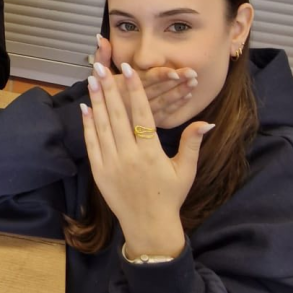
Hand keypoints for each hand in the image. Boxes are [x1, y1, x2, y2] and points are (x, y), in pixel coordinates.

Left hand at [81, 60, 213, 259]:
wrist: (149, 225)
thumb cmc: (170, 196)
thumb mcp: (186, 170)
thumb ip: (192, 143)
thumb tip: (207, 122)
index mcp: (151, 153)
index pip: (141, 113)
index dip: (134, 90)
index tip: (128, 69)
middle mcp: (129, 156)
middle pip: (117, 115)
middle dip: (109, 89)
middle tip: (101, 67)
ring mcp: (111, 164)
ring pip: (102, 126)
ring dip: (96, 102)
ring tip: (92, 80)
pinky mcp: (99, 172)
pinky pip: (91, 144)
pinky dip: (88, 125)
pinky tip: (85, 108)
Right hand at [93, 34, 196, 123]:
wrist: (99, 125)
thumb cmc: (99, 96)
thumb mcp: (98, 75)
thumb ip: (102, 56)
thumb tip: (100, 37)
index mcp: (121, 88)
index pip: (144, 80)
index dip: (159, 76)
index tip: (175, 72)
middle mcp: (131, 103)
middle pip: (157, 91)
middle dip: (176, 82)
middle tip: (192, 73)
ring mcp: (140, 115)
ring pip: (163, 103)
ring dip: (179, 92)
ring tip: (193, 83)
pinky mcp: (147, 125)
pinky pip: (164, 114)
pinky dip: (176, 105)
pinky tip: (187, 96)